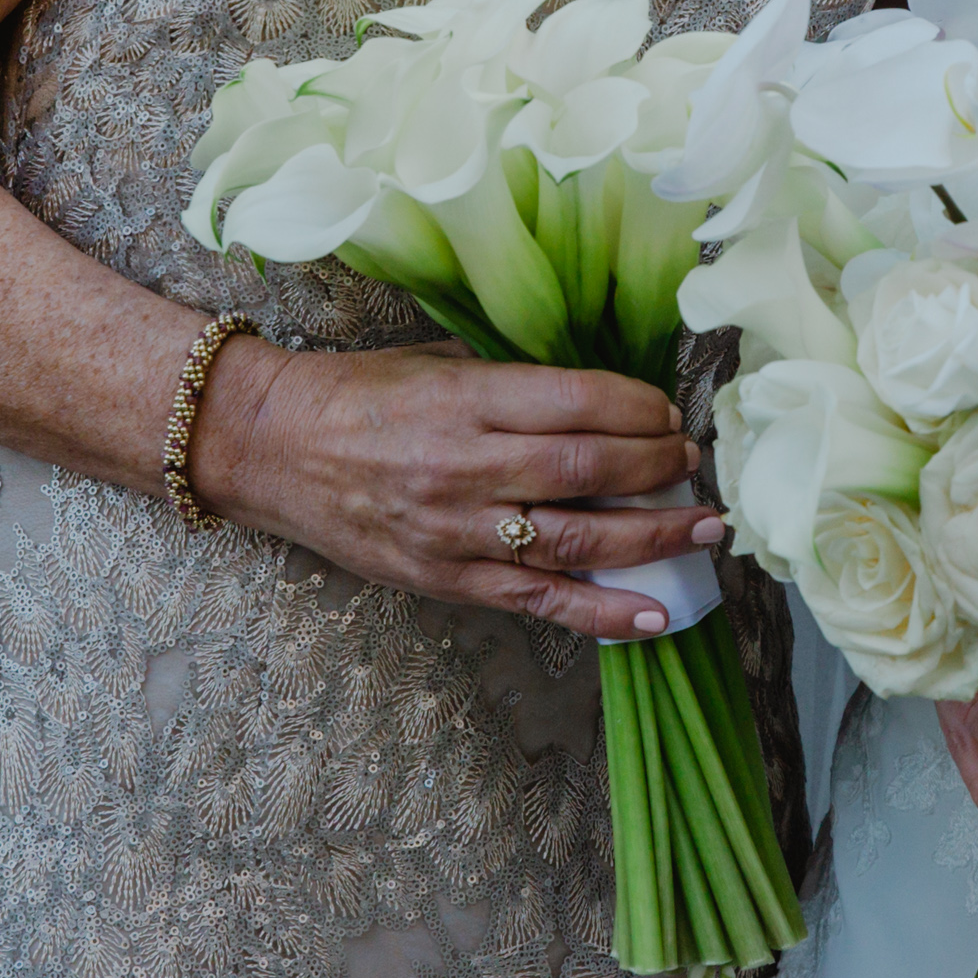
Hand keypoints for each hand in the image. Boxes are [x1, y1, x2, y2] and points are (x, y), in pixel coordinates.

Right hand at [189, 340, 721, 640]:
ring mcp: (458, 531)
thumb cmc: (360, 394)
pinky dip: (603, 613)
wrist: (272, 446)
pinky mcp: (447, 580)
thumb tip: (602, 398)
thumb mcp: (438, 362)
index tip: (670, 412)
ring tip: (705, 529)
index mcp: (468, 399)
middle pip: (591, 472)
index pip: (581, 402)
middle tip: (696, 463)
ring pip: (579, 542)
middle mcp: (467, 467)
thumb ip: (515, 382)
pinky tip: (655, 615)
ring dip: (654, 537)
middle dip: (660, 469)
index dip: (642, 408)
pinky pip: (538, 602)